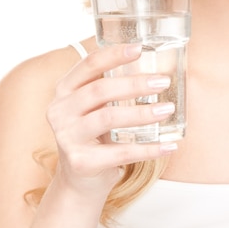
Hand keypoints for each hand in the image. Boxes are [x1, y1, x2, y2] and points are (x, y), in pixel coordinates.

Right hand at [46, 43, 175, 198]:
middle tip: (163, 81)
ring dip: (142, 113)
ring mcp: (67, 137)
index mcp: (65, 90)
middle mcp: (60, 111)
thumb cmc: (95, 134)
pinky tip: (168, 145)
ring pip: (108, 118)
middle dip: (135, 84)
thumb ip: (111, 86)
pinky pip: (119, 152)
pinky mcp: (80, 162)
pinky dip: (147, 149)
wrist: (80, 179)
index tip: (139, 48)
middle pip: (100, 90)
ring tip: (167, 110)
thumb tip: (156, 65)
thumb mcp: (95, 106)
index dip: (114, 54)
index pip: (88, 64)